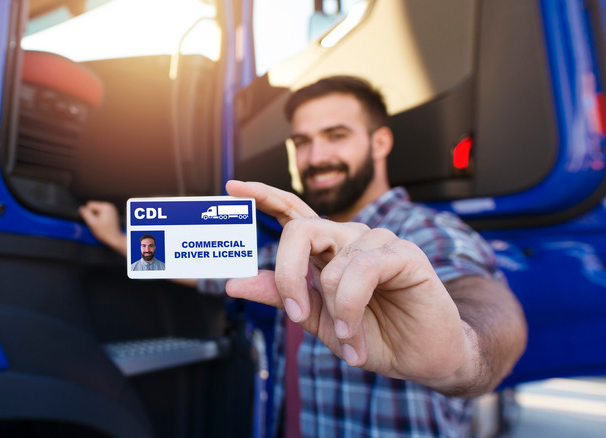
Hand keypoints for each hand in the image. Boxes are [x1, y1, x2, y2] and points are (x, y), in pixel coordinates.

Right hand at [78, 201, 125, 254]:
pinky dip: (100, 219)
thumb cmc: (105, 232)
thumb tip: (81, 208)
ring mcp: (111, 210)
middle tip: (96, 224)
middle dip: (92, 215)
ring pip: (97, 211)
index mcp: (105, 206)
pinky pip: (101, 214)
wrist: (115, 239)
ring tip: (99, 225)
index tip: (92, 221)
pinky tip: (102, 225)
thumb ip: (86, 214)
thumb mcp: (92, 223)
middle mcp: (109, 206)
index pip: (90, 205)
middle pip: (94, 208)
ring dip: (95, 218)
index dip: (88, 214)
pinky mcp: (112, 215)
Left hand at [225, 181, 476, 391]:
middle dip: (288, 275)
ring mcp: (377, 241)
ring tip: (349, 339)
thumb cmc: (372, 335)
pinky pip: (360, 272)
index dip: (264, 196)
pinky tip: (357, 334)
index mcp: (326, 249)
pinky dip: (351, 309)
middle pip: (300, 230)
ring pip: (332, 265)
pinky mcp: (404, 253)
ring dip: (335, 312)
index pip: (292, 212)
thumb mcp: (316, 320)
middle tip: (297, 314)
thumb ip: (279, 296)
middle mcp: (348, 238)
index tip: (233, 185)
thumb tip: (233, 282)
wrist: (420, 357)